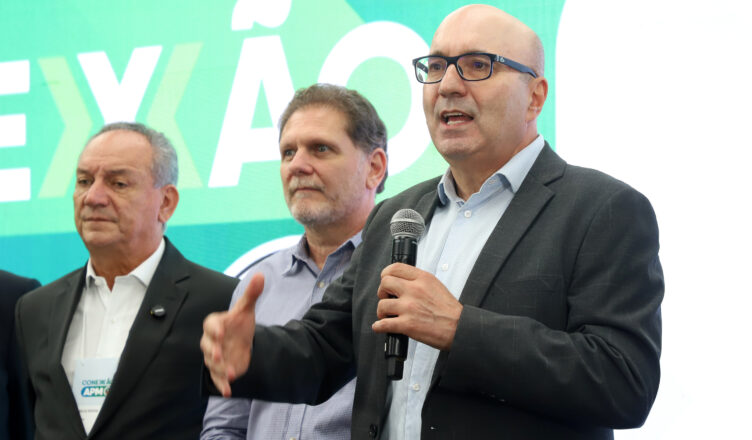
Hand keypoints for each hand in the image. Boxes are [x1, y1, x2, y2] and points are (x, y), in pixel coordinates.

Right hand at [201, 273, 263, 396]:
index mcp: (216, 324)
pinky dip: (222, 385)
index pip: (210, 324)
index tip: (221, 331)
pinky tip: (228, 391)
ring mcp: (215, 356)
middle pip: (207, 346)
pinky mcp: (220, 369)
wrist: (242, 339)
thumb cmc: (239, 322)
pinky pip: (217, 378)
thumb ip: (251, 294)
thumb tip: (261, 275)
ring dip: (219, 369)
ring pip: (212, 364)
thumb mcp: (246, 308)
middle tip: (220, 355)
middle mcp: (212, 341)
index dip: (215, 328)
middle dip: (213, 351)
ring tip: (230, 373)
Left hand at [372, 263, 462, 350]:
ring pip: (382, 304)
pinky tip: (381, 327)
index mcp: (423, 279)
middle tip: (387, 298)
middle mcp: (414, 290)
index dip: (386, 274)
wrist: (459, 328)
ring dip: (382, 312)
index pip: (395, 268)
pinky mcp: (407, 324)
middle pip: (385, 283)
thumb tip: (402, 283)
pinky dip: (379, 327)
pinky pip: (384, 324)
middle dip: (382, 292)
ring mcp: (409, 307)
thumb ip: (419, 282)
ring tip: (387, 316)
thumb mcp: (436, 286)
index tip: (386, 281)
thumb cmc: (449, 310)